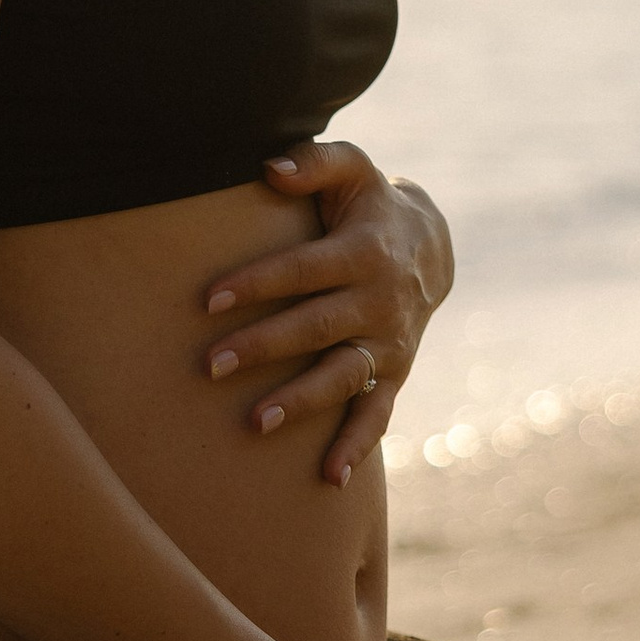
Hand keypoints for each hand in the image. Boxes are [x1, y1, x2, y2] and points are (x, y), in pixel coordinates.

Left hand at [203, 139, 455, 489]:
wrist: (431, 247)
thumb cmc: (367, 204)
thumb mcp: (352, 169)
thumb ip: (312, 163)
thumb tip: (268, 168)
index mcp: (364, 250)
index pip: (303, 269)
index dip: (257, 283)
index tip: (208, 300)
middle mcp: (380, 300)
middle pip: (315, 326)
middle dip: (264, 346)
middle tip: (210, 365)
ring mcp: (390, 342)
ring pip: (342, 375)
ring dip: (301, 401)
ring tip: (253, 423)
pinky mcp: (395, 372)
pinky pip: (377, 413)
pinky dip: (357, 446)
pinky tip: (329, 478)